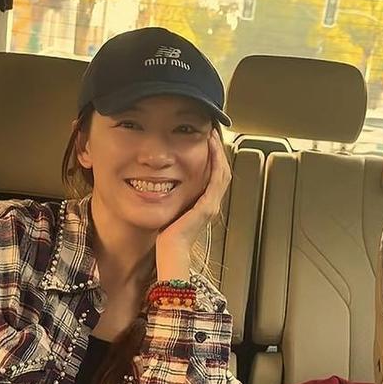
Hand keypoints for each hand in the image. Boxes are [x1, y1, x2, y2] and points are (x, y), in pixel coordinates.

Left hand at [155, 129, 231, 280]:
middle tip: (212, 133)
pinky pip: (217, 176)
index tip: (205, 141)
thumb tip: (160, 184)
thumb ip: (170, 197)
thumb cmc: (165, 235)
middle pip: (221, 171)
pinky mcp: (208, 204)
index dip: (212, 158)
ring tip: (212, 134)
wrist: (169, 250)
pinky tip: (211, 146)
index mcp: (203, 205)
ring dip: (218, 151)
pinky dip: (216, 159)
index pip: (213, 176)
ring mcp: (212, 203)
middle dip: (217, 151)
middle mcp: (211, 203)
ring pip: (222, 171)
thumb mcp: (169, 210)